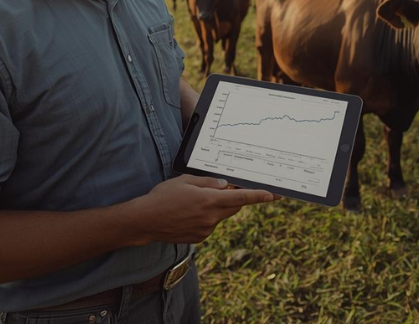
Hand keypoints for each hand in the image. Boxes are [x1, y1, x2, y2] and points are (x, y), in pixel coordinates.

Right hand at [127, 175, 275, 244]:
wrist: (145, 221)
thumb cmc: (163, 197)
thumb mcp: (185, 181)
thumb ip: (208, 182)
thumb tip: (224, 185)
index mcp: (209, 201)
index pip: (240, 199)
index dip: (258, 196)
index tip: (272, 195)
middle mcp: (210, 218)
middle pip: (233, 207)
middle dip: (234, 198)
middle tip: (225, 189)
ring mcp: (205, 230)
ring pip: (221, 216)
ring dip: (216, 208)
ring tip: (194, 202)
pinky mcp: (199, 238)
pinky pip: (210, 225)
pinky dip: (207, 217)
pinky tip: (189, 213)